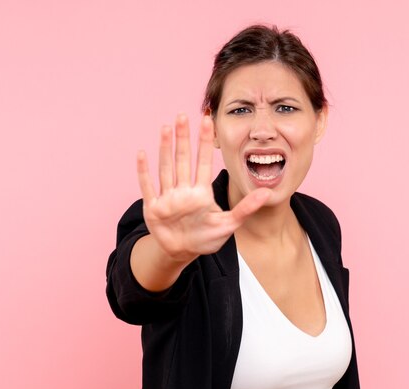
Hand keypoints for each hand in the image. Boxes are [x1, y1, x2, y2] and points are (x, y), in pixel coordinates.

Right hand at [137, 114, 270, 263]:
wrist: (182, 253)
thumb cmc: (205, 238)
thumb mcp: (229, 224)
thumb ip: (246, 208)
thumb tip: (267, 193)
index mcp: (201, 192)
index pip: (204, 162)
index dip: (205, 142)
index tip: (207, 121)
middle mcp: (184, 190)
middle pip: (184, 159)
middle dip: (184, 138)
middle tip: (182, 115)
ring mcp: (168, 197)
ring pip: (167, 168)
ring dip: (165, 149)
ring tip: (166, 128)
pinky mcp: (154, 208)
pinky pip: (148, 187)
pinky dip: (144, 172)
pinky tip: (142, 154)